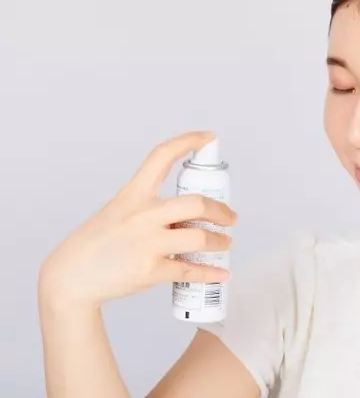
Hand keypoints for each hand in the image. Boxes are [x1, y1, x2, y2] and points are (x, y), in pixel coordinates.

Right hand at [38, 131, 235, 310]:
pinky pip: (190, 270)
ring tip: (225, 243)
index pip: (162, 156)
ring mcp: (147, 243)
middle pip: (196, 204)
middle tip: (231, 217)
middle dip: (221, 210)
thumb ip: (150, 209)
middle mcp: (142, 215)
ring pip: (200, 238)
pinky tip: (221, 272)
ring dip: (220, 241)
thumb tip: (187, 215)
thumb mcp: (119, 211)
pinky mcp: (150, 270)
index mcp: (133, 194)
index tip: (208, 138)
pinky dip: (211, 272)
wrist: (72, 277)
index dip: (188, 142)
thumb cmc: (97, 243)